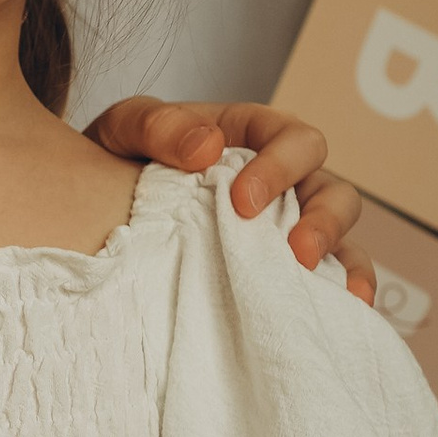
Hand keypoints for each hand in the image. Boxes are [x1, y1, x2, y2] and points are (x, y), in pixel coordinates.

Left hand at [83, 96, 375, 306]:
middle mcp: (282, 180)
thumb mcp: (125, 129)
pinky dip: (342, 292)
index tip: (243, 202)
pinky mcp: (280, 269)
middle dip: (322, 218)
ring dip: (337, 258)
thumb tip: (206, 148)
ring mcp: (287, 226)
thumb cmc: (120, 159)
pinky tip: (345, 310)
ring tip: (313, 283)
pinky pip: (329, 278)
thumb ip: (157, 125)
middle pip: (331, 188)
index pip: (293, 139)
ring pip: (340, 235)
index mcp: (252, 136)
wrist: (92, 210)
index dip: (281, 166)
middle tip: (294, 251)